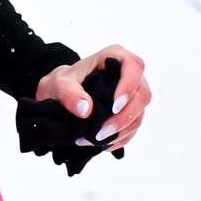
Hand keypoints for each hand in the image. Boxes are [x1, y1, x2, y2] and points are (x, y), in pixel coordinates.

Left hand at [34, 45, 151, 151]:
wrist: (60, 95)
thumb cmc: (62, 83)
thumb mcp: (58, 84)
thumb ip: (69, 94)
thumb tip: (86, 109)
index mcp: (115, 57)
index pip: (133, 66)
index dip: (129, 86)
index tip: (114, 106)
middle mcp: (129, 74)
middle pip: (143, 94)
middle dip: (124, 117)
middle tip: (101, 132)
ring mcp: (132, 94)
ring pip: (139, 114)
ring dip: (120, 131)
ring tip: (95, 140)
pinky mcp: (130, 111)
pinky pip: (134, 127)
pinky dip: (120, 139)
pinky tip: (104, 144)